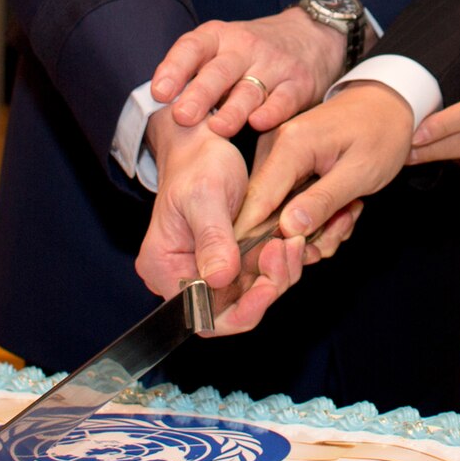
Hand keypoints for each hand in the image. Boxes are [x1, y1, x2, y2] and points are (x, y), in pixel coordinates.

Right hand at [136, 110, 305, 336]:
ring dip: (279, 273)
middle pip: (230, 310)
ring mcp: (208, 271)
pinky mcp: (230, 260)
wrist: (202, 146)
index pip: (202, 315)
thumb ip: (212, 238)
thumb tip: (220, 279)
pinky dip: (279, 263)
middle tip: (289, 251)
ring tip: (295, 240)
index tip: (269, 287)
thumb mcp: (205, 196)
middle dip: (266, 287)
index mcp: (164, 268)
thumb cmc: (196, 164)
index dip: (239, 311)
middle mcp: (183, 277)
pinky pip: (258, 276)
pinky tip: (293, 240)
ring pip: (250, 294)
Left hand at [152, 8, 346, 136]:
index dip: (174, 68)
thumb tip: (154, 109)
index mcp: (218, 37)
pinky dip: (272, 111)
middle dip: (200, 93)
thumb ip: (195, 72)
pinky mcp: (299, 83)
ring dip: (233, 109)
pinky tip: (259, 123)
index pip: (192, 47)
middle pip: (219, 71)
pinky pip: (284, 99)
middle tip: (182, 115)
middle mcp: (245, 48)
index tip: (159, 92)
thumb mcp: (222, 48)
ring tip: (217, 128)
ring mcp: (275, 65)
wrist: (311, 35)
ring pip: (250, 88)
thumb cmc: (252, 51)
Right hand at [240, 82, 415, 247]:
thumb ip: (323, 200)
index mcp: (290, 146)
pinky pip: (292, 204)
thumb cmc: (381, 132)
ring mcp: (279, 157)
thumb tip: (288, 229)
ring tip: (350, 212)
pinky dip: (317, 215)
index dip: (259, 240)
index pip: (256, 202)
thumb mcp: (360, 172)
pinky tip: (343, 206)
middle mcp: (275, 149)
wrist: (388, 104)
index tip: (277, 264)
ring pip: (282, 214)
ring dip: (318, 227)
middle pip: (268, 214)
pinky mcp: (287, 165)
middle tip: (341, 230)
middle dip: (305, 236)